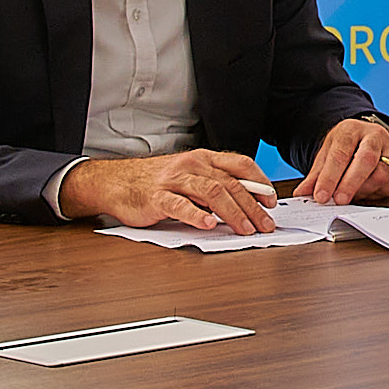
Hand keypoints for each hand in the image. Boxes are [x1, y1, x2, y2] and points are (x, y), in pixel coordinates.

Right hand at [60, 150, 278, 233]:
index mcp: (203, 158)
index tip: (272, 201)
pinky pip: (179, 205)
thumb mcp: (190, 177)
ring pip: (211, 192)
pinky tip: (208, 225)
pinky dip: (196, 215)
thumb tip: (247, 202)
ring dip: (233, 212)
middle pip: (230, 183)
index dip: (260, 182)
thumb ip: (214, 185)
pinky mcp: (157, 197)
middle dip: (252, 206)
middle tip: (266, 224)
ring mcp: (174, 180)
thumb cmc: (156, 183)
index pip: (239, 165)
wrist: (116, 182)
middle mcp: (191, 165)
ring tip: (245, 229)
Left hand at [301, 117, 388, 203]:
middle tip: (338, 201)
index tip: (321, 195)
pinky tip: (365, 192)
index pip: (340, 153)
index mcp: (351, 129)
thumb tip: (302, 193)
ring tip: (350, 196)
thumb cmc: (347, 146)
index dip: (330, 177)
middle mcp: (374, 135)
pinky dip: (376, 193)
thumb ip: (315, 175)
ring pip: (381, 174)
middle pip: (366, 160)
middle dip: (350, 184)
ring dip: (363, 191)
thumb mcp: (327, 154)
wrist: (366, 137)